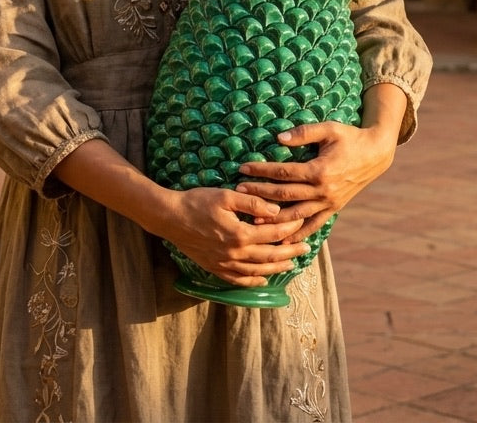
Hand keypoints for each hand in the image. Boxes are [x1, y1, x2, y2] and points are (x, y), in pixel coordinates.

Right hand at [155, 186, 310, 286]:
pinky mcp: (215, 268)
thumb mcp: (225, 196)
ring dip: (276, 268)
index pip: (273, 234)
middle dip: (290, 252)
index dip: (289, 228)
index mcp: (240, 234)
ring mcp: (225, 264)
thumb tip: (276, 210)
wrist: (170, 218)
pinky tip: (262, 279)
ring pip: (258, 271)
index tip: (300, 221)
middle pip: (270, 256)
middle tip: (305, 249)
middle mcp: (235, 254)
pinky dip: (254, 281)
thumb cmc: (197, 202)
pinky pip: (239, 279)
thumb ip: (252, 202)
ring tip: (291, 265)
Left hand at [234, 119, 397, 243]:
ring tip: (252, 218)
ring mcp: (329, 203)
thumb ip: (303, 133)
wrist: (376, 155)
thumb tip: (278, 138)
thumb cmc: (350, 137)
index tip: (243, 169)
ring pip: (296, 215)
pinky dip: (297, 234)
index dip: (262, 171)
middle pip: (285, 195)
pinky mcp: (333, 209)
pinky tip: (281, 240)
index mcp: (320, 170)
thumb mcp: (329, 129)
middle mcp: (323, 191)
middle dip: (259, 194)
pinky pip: (313, 225)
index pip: (283, 172)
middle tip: (238, 191)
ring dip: (273, 218)